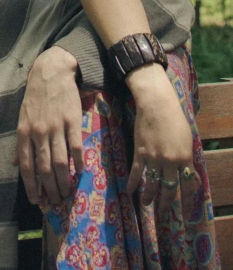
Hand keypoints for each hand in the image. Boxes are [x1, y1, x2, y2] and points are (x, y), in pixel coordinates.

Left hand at [15, 47, 83, 204]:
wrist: (50, 73)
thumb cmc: (34, 97)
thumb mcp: (22, 119)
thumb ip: (21, 143)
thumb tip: (15, 165)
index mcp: (24, 133)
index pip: (26, 166)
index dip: (31, 187)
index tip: (36, 201)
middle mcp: (38, 132)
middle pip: (44, 168)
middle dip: (50, 189)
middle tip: (56, 201)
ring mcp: (55, 127)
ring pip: (59, 161)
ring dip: (64, 181)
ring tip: (67, 192)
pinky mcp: (71, 120)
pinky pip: (75, 146)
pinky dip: (77, 162)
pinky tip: (79, 172)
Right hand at [126, 64, 197, 217]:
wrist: (156, 104)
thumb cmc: (174, 118)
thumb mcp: (187, 139)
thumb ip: (187, 158)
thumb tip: (190, 175)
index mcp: (185, 158)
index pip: (188, 185)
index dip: (187, 200)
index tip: (186, 212)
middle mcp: (170, 162)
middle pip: (169, 189)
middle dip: (167, 204)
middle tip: (164, 215)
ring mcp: (154, 158)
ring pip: (152, 184)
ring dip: (150, 197)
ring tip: (147, 205)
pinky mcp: (140, 152)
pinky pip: (136, 172)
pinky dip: (133, 183)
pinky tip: (129, 191)